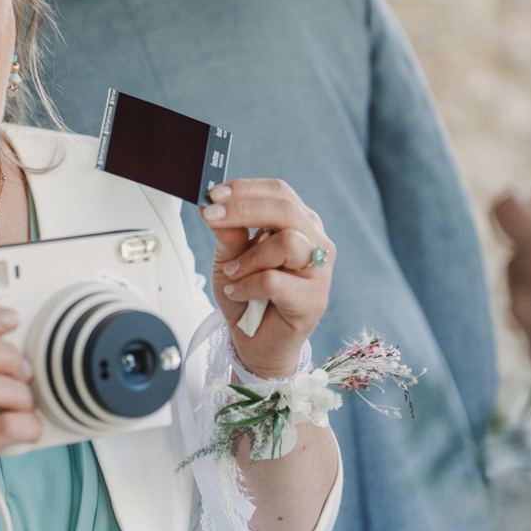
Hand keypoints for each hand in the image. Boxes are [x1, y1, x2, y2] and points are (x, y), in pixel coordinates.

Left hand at [201, 179, 333, 378]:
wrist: (253, 341)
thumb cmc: (246, 295)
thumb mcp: (228, 257)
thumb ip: (227, 232)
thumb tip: (210, 205)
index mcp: (298, 224)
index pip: (279, 192)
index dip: (246, 189)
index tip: (213, 194)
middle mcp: (315, 242)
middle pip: (286, 209)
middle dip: (243, 210)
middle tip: (211, 217)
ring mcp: (320, 271)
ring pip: (287, 242)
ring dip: (249, 258)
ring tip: (232, 274)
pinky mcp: (314, 300)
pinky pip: (275, 280)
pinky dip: (247, 285)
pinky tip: (238, 292)